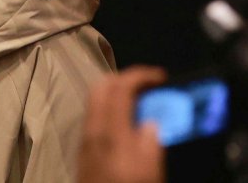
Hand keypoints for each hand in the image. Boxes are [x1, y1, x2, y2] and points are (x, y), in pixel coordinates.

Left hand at [76, 66, 166, 182]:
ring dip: (119, 93)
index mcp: (112, 135)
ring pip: (97, 101)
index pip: (120, 87)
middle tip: (152, 87)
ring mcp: (85, 142)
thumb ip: (151, 146)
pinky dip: (112, 109)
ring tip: (145, 103)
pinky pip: (96, 117)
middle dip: (127, 79)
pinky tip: (130, 124)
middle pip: (102, 87)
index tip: (163, 78)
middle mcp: (93, 133)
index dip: (142, 75)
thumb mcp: (149, 175)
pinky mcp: (84, 154)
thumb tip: (150, 123)